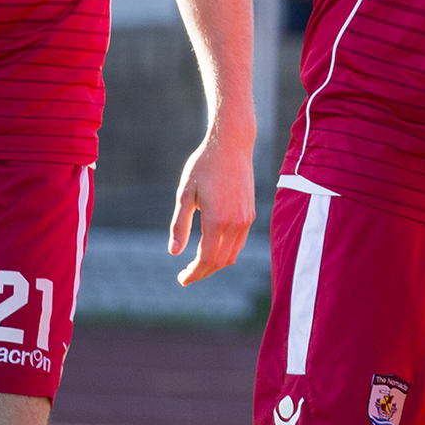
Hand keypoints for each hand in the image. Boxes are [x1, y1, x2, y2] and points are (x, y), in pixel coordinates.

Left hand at [167, 128, 255, 285]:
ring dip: (216, 264)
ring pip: (233, 254)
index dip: (194, 273)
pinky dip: (227, 252)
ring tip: (198, 264)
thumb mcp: (185, 194)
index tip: (182, 279)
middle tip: (186, 275)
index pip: (206, 259)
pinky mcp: (251, 213)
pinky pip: (240, 242)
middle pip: (220, 261)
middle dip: (203, 272)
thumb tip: (174, 253)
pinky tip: (214, 248)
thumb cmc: (204, 166)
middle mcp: (235, 223)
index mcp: (217, 219)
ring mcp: (246, 219)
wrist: (232, 145)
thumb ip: (180, 225)